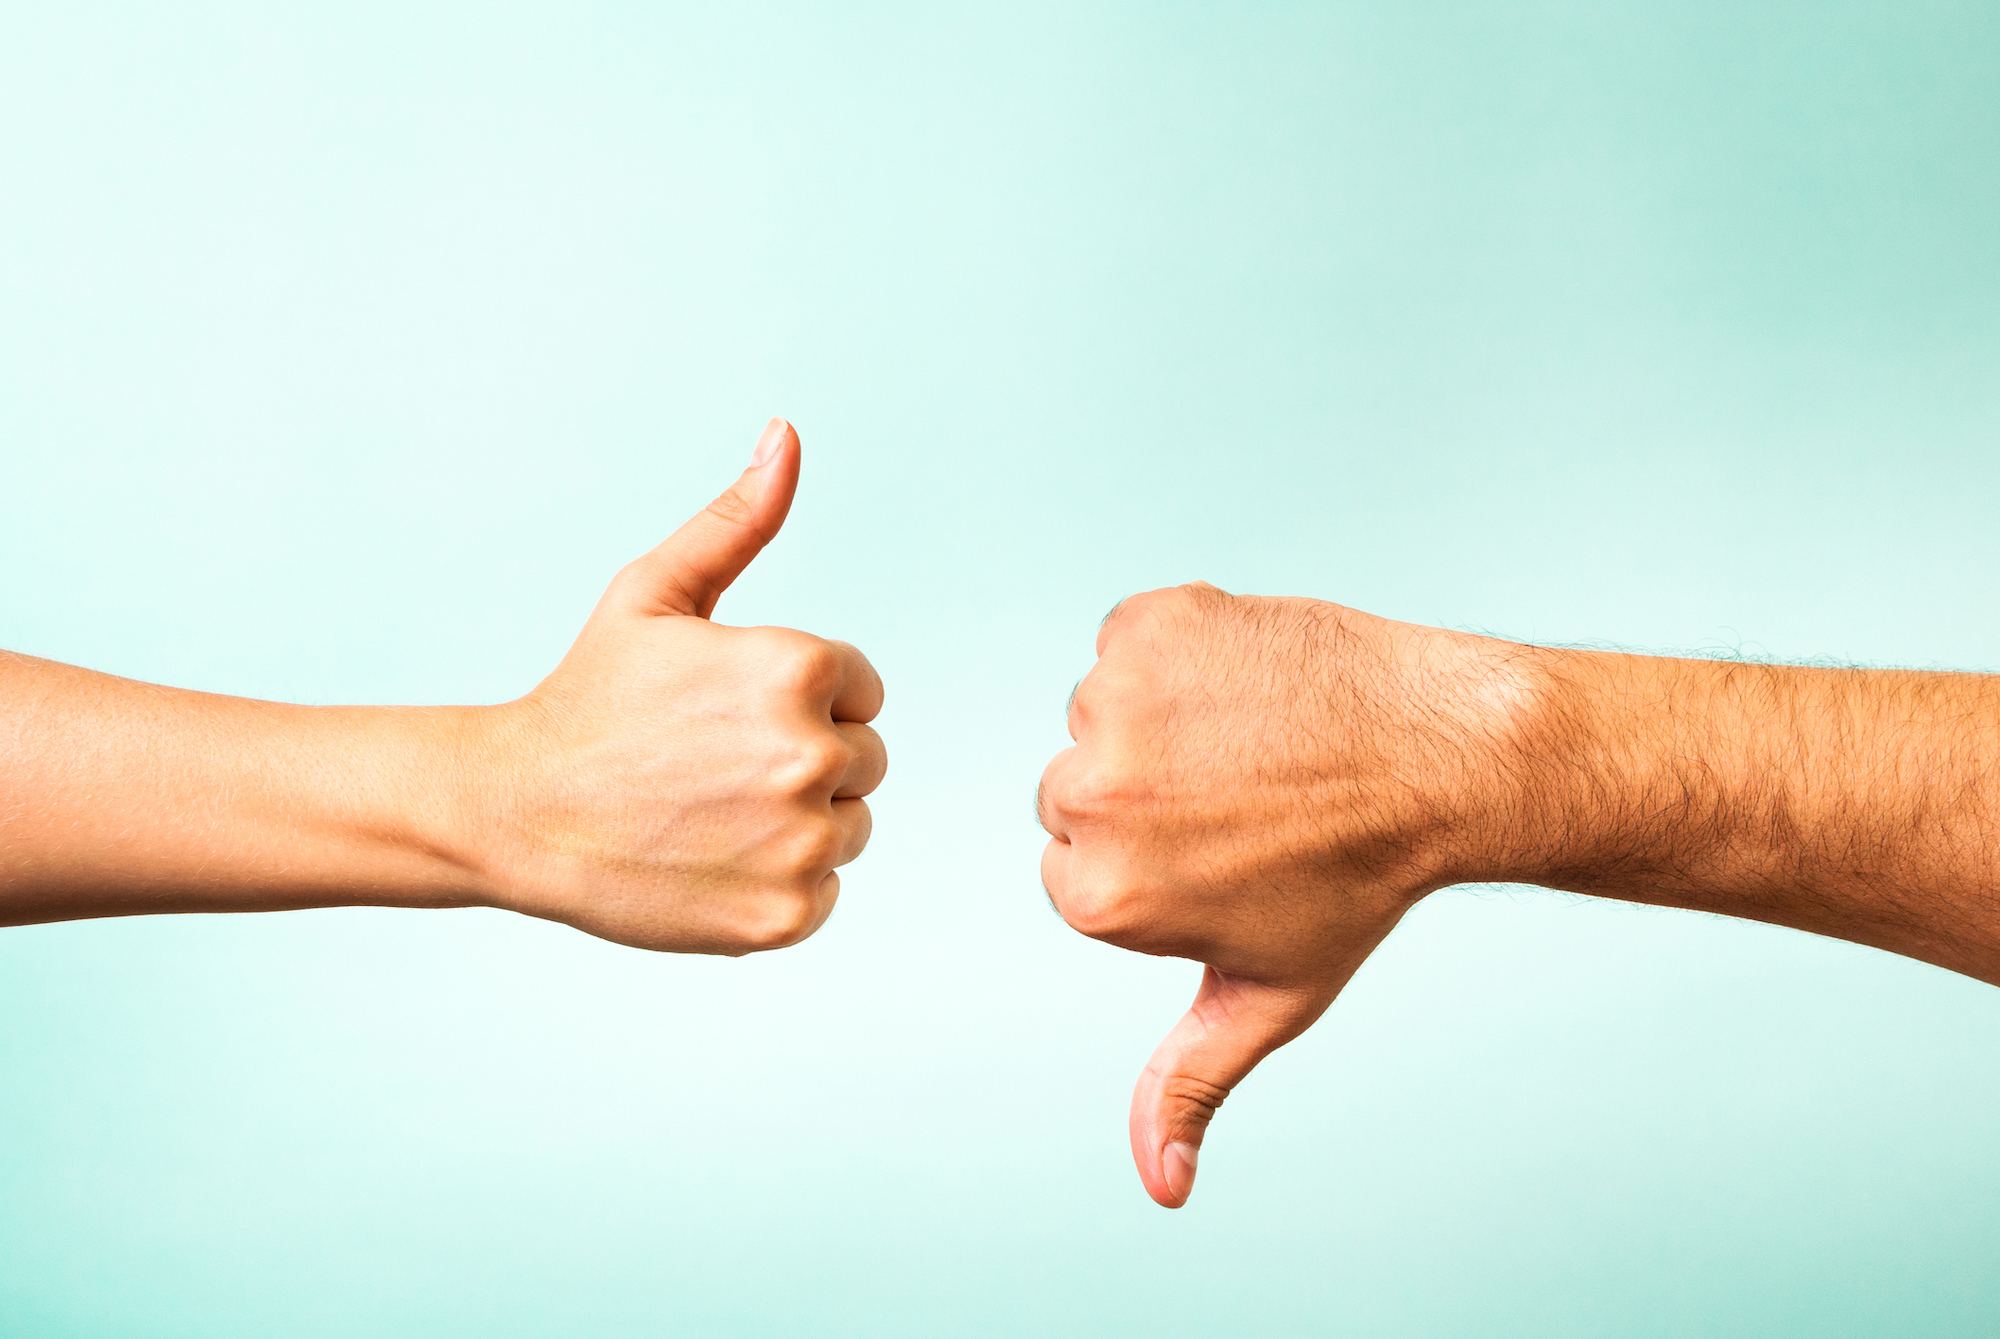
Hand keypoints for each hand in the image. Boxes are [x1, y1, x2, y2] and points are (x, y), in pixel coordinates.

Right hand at [473, 418, 886, 953]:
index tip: (727, 714)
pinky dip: (778, 884)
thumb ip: (738, 518)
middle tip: (714, 767)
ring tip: (710, 813)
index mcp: (800, 668)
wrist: (515, 812)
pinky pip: (825, 892)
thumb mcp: (656, 593)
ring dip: (799, 823)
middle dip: (804, 759)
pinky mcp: (788, 914)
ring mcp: (803, 841)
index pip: (860, 688)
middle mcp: (814, 754)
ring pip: (850, 827)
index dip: (797, 698)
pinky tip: (711, 862)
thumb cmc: (589, 696)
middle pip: (866, 759)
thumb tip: (788, 434)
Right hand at [1037, 583, 1534, 1205]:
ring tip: (1257, 741)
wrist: (1448, 757)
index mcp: (1098, 892)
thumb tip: (1162, 1188)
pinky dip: (1180, 650)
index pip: (1074, 868)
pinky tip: (1252, 684)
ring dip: (1164, 718)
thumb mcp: (1267, 997)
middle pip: (1077, 790)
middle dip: (1146, 792)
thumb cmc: (1361, 881)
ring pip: (1104, 712)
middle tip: (1248, 798)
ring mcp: (1117, 699)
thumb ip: (1189, 1085)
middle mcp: (1090, 793)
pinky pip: (1129, 639)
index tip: (1228, 855)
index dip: (1153, 864)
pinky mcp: (1148, 622)